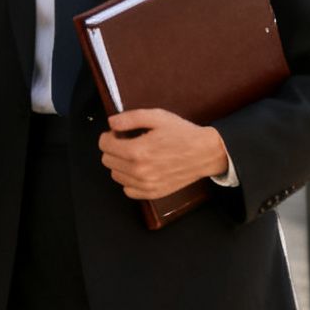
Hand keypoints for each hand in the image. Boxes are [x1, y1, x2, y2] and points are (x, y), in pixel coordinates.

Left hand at [98, 109, 229, 199]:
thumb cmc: (182, 134)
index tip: (118, 133)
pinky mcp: (153, 193)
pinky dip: (129, 180)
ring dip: (120, 164)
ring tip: (136, 155)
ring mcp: (146, 184)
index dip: (109, 136)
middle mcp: (139, 171)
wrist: (205, 152)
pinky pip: (128, 190)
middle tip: (128, 141)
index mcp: (137, 151)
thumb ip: (130, 118)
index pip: (104, 145)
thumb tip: (111, 123)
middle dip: (113, 149)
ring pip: (116, 175)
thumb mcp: (157, 116)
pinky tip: (140, 169)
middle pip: (107, 160)